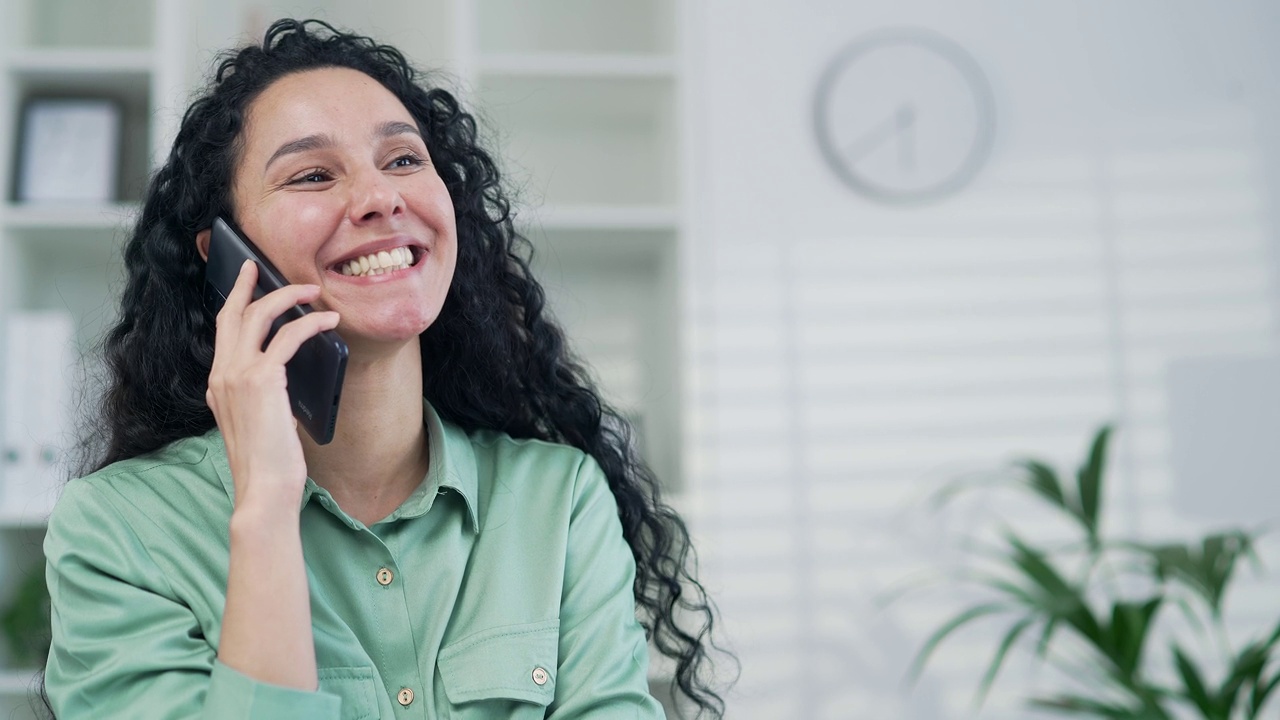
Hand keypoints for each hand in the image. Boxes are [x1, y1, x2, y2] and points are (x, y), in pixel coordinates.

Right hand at [205, 260, 339, 508]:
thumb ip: (260, 398)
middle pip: (232, 315)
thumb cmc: (267, 463)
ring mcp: (237, 375)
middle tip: (258, 266)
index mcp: (217, 385)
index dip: (233, 305)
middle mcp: (221, 374)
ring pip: (259, 316)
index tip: (243, 284)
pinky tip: (329, 321)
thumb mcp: (258, 423)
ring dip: (288, 297)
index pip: (222, 333)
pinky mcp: (262, 379)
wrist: (263, 488)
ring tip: (312, 291)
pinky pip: (288, 337)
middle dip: (246, 286)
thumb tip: (282, 379)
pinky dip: (311, 323)